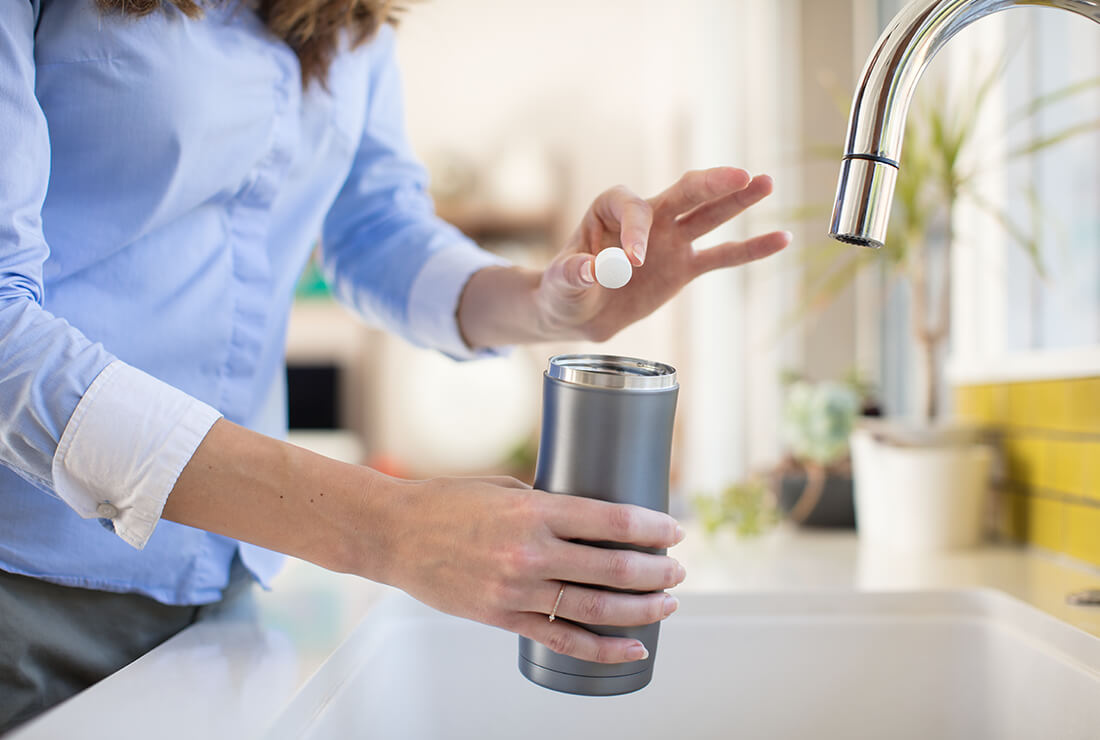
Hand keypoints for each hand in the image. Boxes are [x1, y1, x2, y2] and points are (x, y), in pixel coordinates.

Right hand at [370, 475, 685, 662]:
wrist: (394, 533)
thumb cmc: (445, 502)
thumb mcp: (504, 486)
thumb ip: (547, 502)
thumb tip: (589, 515)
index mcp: (533, 509)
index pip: (611, 521)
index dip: (652, 527)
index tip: (674, 530)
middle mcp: (529, 551)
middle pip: (613, 567)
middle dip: (656, 570)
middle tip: (677, 569)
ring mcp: (516, 589)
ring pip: (596, 608)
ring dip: (641, 608)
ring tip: (667, 604)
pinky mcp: (502, 617)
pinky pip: (562, 639)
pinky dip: (602, 649)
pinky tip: (632, 647)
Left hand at [536, 167, 789, 341]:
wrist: (579, 312)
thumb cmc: (564, 290)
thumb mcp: (560, 284)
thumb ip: (573, 274)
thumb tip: (589, 269)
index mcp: (610, 209)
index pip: (632, 208)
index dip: (636, 230)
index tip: (633, 261)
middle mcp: (646, 216)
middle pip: (683, 193)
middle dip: (710, 184)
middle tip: (739, 175)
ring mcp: (670, 239)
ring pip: (708, 215)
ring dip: (737, 200)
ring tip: (767, 183)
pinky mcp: (685, 266)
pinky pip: (722, 256)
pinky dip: (750, 249)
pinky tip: (781, 239)